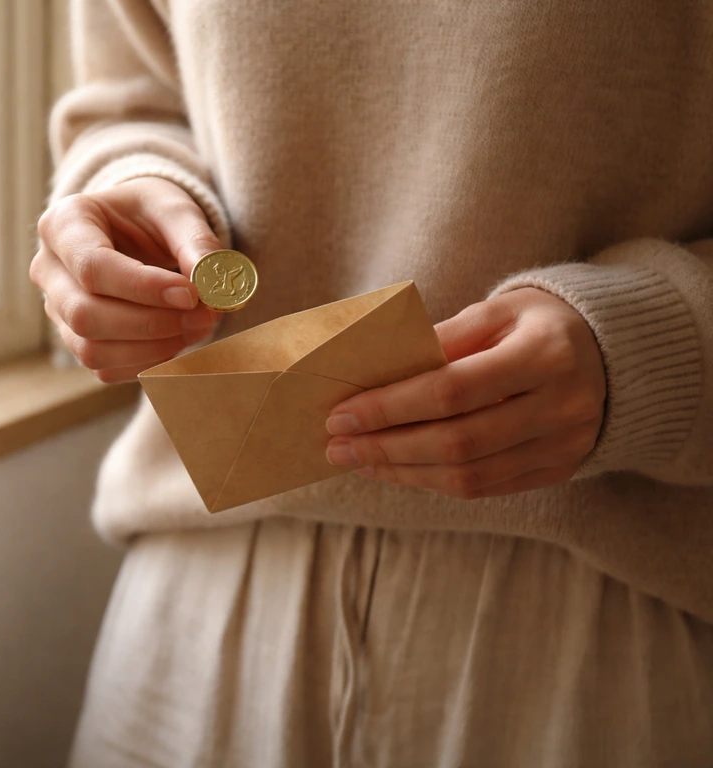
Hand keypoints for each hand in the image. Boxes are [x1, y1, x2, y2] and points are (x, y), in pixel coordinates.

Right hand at [31, 177, 221, 381]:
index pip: (92, 266)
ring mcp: (57, 309)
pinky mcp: (75, 339)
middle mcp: (48, 269)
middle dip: (151, 323)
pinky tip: (178, 339)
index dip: (142, 287)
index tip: (191, 295)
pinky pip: (105, 367)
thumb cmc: (152, 214)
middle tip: (204, 316)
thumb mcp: (177, 211)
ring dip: (152, 347)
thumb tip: (208, 282)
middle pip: (85, 314)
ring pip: (92, 349)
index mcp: (64, 224)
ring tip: (198, 326)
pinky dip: (147, 361)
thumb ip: (195, 243)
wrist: (137, 230)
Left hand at [325, 288, 606, 497]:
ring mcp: (564, 445)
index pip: (452, 390)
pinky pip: (484, 487)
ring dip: (402, 471)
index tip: (343, 413)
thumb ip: (443, 339)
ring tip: (358, 460)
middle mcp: (562, 407)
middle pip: (457, 442)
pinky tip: (396, 468)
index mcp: (546, 355)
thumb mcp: (496, 312)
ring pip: (468, 475)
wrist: (612, 353)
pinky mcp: (557, 470)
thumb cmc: (537, 324)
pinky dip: (432, 481)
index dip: (391, 407)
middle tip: (337, 445)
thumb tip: (378, 375)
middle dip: (387, 446)